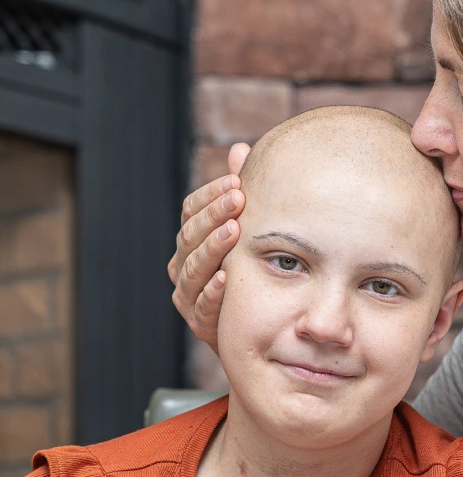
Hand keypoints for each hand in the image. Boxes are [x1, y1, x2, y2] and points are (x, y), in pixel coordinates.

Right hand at [167, 143, 250, 352]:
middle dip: (214, 214)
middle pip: (190, 235)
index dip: (210, 196)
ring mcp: (189, 295)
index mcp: (193, 240)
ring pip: (193, 267)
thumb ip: (242, 193)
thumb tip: (240, 149)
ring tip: (233, 230)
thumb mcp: (253, 230)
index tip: (236, 181)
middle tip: (238, 198)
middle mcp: (184, 266)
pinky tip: (225, 276)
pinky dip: (213, 290)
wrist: (263, 327)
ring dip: (213, 247)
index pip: (191, 211)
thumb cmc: (257, 270)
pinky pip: (202, 305)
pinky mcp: (201, 323)